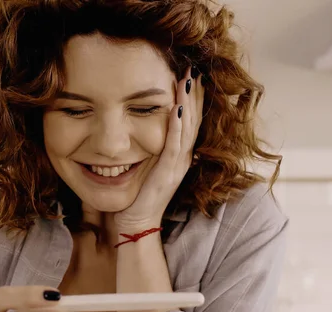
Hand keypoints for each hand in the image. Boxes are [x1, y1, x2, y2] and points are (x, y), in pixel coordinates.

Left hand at [114, 66, 203, 229]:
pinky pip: (174, 144)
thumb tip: (151, 129)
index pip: (190, 121)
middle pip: (194, 120)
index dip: (193, 98)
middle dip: (194, 93)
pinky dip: (176, 125)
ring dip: (188, 102)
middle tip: (194, 69)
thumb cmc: (140, 195)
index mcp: (179, 155)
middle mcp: (183, 158)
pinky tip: (176, 108)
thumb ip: (155, 149)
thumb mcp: (150, 166)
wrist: (137, 223)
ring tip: (189, 79)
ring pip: (187, 128)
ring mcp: (177, 165)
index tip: (192, 76)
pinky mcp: (166, 172)